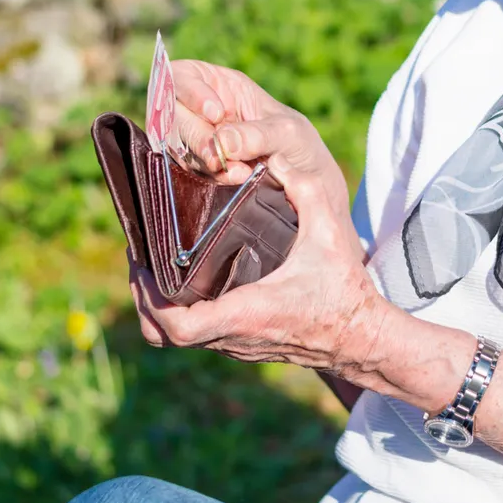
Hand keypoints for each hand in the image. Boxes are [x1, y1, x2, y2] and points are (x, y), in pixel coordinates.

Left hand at [130, 154, 390, 378]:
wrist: (363, 338)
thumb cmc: (345, 291)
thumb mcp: (328, 235)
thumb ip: (307, 193)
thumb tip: (280, 157)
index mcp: (246, 312)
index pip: (178, 325)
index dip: (151, 300)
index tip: (143, 265)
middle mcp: (233, 336)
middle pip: (162, 334)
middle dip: (142, 299)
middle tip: (140, 259)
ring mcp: (235, 345)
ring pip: (174, 339)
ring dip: (157, 308)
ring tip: (154, 268)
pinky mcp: (242, 345)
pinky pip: (195, 336)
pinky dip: (178, 313)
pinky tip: (186, 281)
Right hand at [169, 59, 350, 222]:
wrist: (306, 181)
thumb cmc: (297, 142)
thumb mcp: (286, 131)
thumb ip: (257, 134)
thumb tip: (223, 142)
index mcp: (220, 85)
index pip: (183, 76)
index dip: (190, 92)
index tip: (215, 114)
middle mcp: (201, 110)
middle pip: (172, 114)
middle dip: (196, 136)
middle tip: (220, 156)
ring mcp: (196, 139)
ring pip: (176, 144)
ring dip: (203, 160)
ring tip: (239, 171)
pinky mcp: (198, 166)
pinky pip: (188, 170)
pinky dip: (209, 176)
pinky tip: (235, 178)